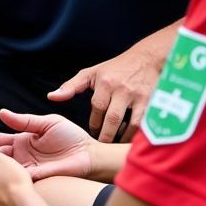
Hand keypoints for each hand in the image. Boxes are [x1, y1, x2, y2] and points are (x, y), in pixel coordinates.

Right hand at [0, 109, 95, 181]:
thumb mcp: (47, 122)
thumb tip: (2, 113)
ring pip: (3, 168)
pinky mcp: (36, 178)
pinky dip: (8, 176)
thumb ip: (24, 120)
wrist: (89, 155)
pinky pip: (18, 178)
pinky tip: (0, 175)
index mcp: (22, 140)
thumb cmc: (71, 137)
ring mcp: (26, 168)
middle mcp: (21, 155)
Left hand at [48, 40, 164, 142]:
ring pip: (132, 124)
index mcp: (106, 83)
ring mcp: (140, 96)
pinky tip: (133, 139)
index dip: (94, 124)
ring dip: (124, 138)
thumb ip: (71, 86)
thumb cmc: (114, 69)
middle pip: (113, 118)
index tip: (93, 133)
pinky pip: (147, 123)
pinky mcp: (154, 102)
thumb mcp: (91, 74)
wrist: (147, 59)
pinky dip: (139, 134)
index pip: (97, 108)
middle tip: (103, 146)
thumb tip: (51, 97)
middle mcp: (122, 89)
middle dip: (107, 136)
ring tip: (117, 146)